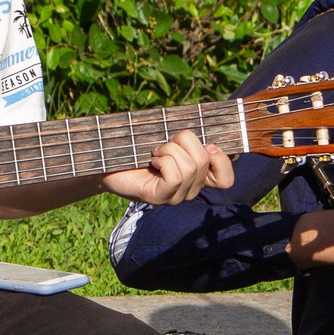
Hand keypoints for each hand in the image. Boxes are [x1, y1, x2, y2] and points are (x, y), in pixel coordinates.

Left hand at [103, 131, 234, 204]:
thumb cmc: (139, 147)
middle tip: (165, 142)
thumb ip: (190, 137)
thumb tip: (210, 136)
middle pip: (205, 160)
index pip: (226, 179)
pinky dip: (163, 160)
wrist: (108, 161)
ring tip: (155, 152)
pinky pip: (175, 176)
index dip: (222, 160)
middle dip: (184, 141)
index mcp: (197, 176)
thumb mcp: (169, 138)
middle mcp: (190, 190)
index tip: (208, 144)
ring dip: (170, 150)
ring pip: (191, 166)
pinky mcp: (160, 198)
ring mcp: (176, 197)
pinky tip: (152, 160)